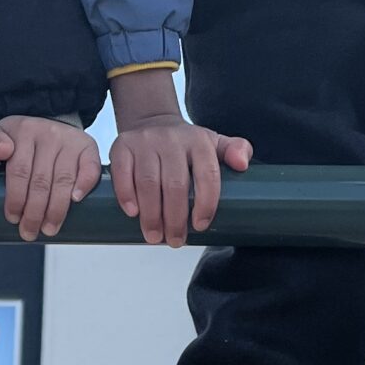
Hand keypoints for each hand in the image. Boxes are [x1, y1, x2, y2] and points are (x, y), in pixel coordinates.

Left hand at [0, 117, 102, 240]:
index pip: (19, 171)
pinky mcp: (88, 147)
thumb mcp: (4, 132)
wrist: (51, 118)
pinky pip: (90, 167)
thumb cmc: (23, 136)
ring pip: (64, 180)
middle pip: (41, 181)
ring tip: (49, 229)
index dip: (16, 198)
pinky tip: (76, 200)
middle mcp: (49, 136)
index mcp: (25, 132)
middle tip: (29, 233)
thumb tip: (3, 151)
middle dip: (34, 212)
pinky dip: (85, 184)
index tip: (13, 218)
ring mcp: (70, 142)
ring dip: (56, 209)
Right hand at [111, 113, 251, 246]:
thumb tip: (242, 164)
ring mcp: (145, 141)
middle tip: (175, 241)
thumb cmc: (186, 145)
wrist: (151, 123)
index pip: (207, 175)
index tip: (200, 226)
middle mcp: (172, 139)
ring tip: (155, 236)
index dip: (205, 204)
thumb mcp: (214, 143)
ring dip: (151, 215)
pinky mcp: (122, 146)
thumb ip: (235, 150)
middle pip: (175, 185)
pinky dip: (127, 195)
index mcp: (199, 141)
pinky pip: (123, 173)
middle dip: (175, 219)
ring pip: (148, 183)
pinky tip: (133, 213)